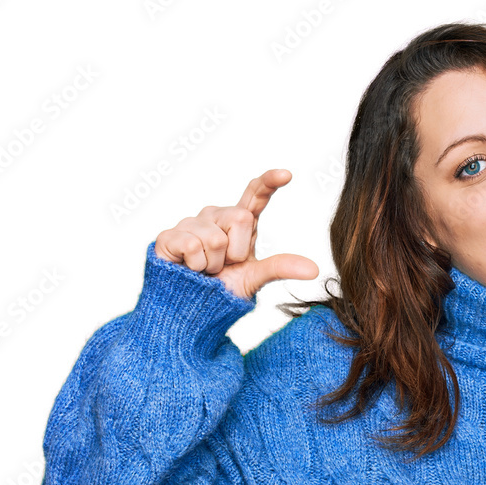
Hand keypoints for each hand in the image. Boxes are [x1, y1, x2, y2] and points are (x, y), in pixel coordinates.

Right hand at [153, 168, 318, 300]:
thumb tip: (315, 270)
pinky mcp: (170, 235)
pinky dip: (195, 266)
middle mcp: (216, 216)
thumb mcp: (255, 278)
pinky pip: (193, 246)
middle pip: (240, 219)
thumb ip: (281, 267)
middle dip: (236, 251)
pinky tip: (188, 269)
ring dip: (214, 264)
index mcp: (239, 223)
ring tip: (205, 270)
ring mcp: (192, 223)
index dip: (269, 182)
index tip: (287, 174)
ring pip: (216, 238)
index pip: (255, 195)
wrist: (191, 309)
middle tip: (224, 266)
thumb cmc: (222, 289)